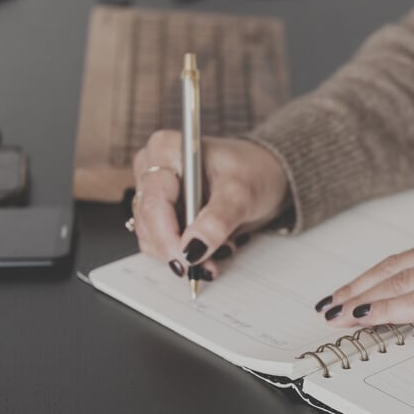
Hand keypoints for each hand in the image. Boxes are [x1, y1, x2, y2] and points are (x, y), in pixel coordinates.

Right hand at [130, 131, 288, 276]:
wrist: (265, 175)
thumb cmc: (254, 171)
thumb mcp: (241, 194)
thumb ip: (217, 220)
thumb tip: (193, 249)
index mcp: (166, 150)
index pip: (154, 202)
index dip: (167, 236)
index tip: (189, 259)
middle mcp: (152, 168)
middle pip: (148, 221)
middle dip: (178, 248)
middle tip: (209, 263)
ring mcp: (154, 190)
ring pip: (150, 236)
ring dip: (183, 253)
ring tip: (218, 249)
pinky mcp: (161, 211)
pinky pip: (161, 241)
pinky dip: (185, 252)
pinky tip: (210, 247)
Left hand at [318, 220, 413, 337]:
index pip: (411, 254)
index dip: (375, 273)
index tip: (352, 287)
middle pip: (397, 264)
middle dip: (357, 285)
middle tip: (329, 303)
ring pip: (403, 280)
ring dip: (364, 298)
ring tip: (337, 314)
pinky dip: (390, 308)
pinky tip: (369, 316)